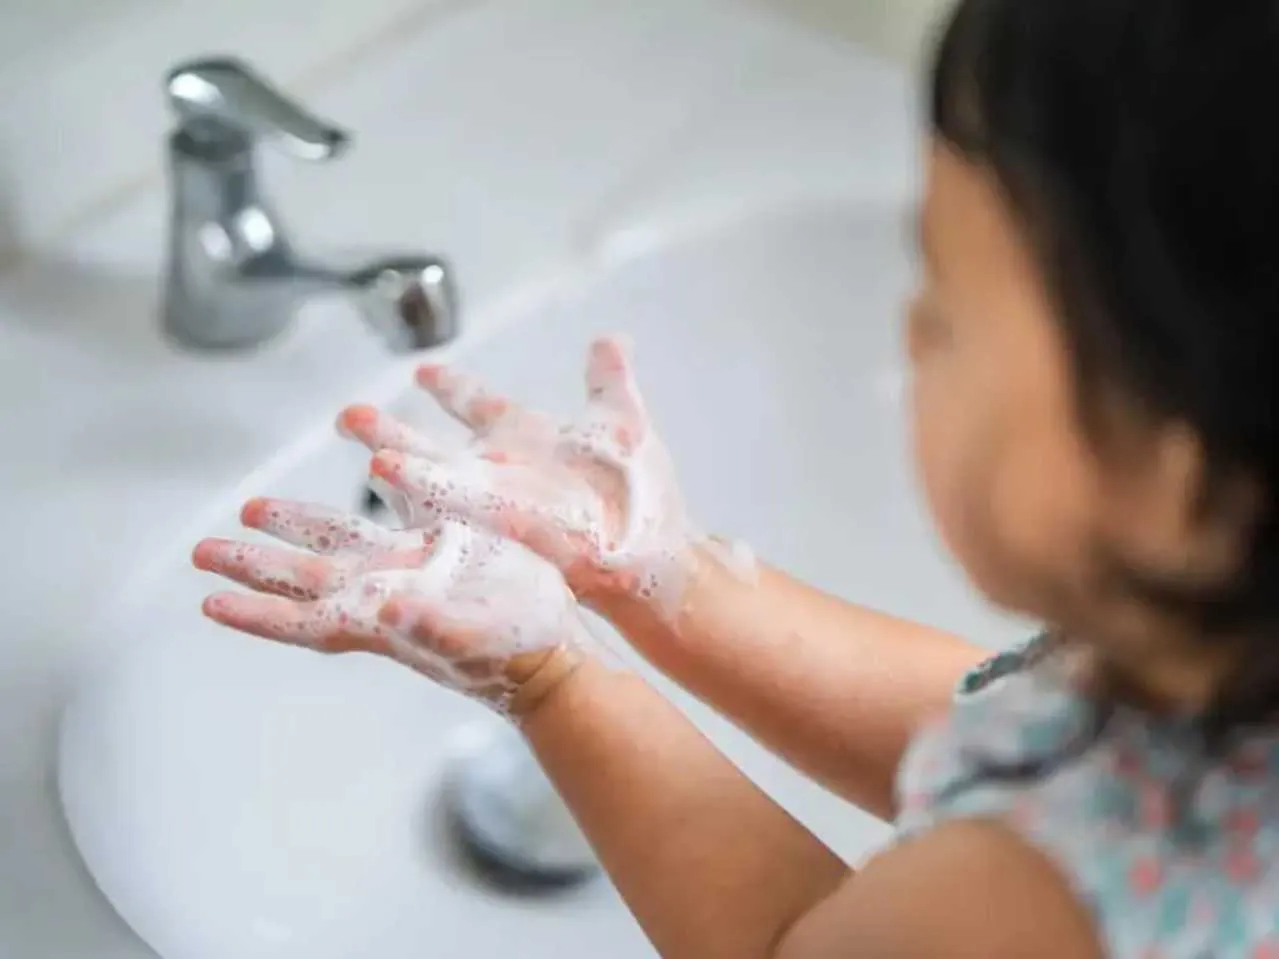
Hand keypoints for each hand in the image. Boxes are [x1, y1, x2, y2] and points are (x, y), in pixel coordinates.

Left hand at [193, 497, 585, 715]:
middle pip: (305, 578)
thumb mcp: (478, 640)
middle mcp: (386, 594)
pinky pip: (386, 523)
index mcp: (384, 618)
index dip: (257, 613)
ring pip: (336, 548)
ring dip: (291, 532)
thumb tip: (391, 610)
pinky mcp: (439, 553)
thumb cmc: (516, 655)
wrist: (553, 652)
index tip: (210, 603)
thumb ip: (434, 628)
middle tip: (202, 550)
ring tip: (250, 511)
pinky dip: (360, 509)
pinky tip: (349, 491)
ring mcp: (409, 573)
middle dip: (253, 564)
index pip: (306, 618)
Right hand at [339, 335, 744, 620]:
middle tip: (348, 414)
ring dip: (400, 468)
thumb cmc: (643, 499)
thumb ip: (608, 378)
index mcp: (525, 437)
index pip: (477, 403)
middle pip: (432, 446)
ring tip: (366, 456)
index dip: (450, 387)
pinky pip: (453, 517)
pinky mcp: (502, 531)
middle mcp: (501, 470)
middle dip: (389, 432)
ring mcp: (498, 502)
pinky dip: (427, 504)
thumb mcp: (622, 422)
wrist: (654, 556)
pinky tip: (390, 487)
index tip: (423, 371)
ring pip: (432, 482)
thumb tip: (611, 338)